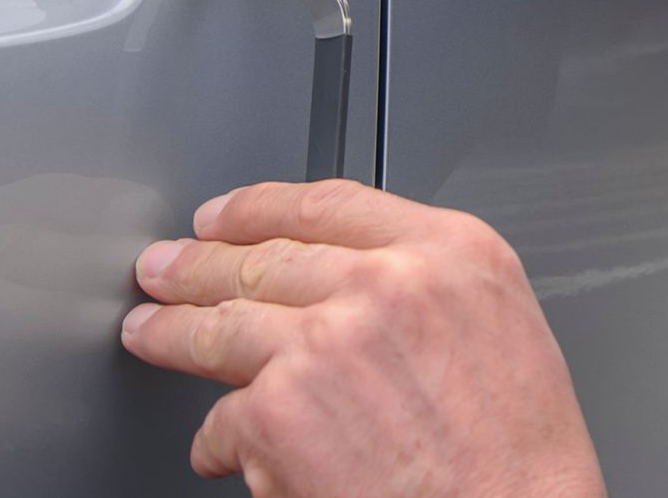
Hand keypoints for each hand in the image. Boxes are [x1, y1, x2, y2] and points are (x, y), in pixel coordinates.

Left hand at [121, 179, 604, 497]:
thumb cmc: (519, 464)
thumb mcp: (495, 330)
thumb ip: (420, 287)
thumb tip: (339, 280)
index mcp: (451, 254)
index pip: (328, 204)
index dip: (256, 208)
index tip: (222, 216)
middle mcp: (386, 285)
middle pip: (263, 258)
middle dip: (198, 263)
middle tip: (163, 267)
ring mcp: (326, 342)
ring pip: (222, 322)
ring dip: (173, 329)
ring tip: (149, 331)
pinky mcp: (280, 409)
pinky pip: (224, 415)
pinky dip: (216, 439)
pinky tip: (218, 448)